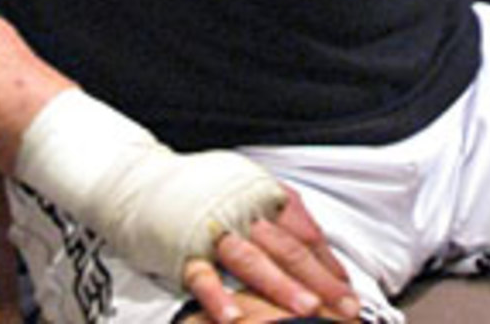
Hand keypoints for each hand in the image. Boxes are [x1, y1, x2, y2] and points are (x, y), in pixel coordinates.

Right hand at [183, 184, 359, 323]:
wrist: (141, 179)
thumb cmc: (198, 188)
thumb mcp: (245, 185)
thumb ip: (280, 208)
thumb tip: (317, 237)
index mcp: (260, 195)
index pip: (304, 232)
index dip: (329, 263)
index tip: (348, 290)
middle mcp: (241, 211)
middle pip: (287, 248)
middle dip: (320, 281)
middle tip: (344, 308)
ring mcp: (213, 230)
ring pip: (252, 261)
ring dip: (281, 287)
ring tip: (307, 311)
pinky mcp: (183, 249)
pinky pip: (203, 276)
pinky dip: (219, 297)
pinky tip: (234, 319)